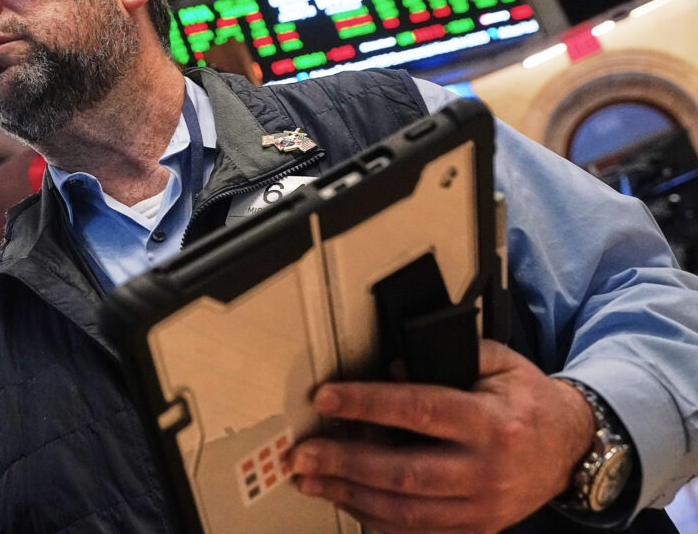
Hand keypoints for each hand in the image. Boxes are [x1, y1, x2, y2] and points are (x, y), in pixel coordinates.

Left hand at [289, 340, 594, 532]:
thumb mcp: (500, 363)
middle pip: (403, 471)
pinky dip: (377, 521)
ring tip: (311, 480)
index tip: (327, 398)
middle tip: (302, 455)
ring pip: (405, 510)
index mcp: (491, 422)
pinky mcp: (477, 529)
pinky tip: (347, 501)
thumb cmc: (527, 401)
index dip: (367, 403)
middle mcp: (485, 470)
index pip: (418, 410)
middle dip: (345, 463)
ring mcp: (481, 507)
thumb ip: (449, 358)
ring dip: (350, 495)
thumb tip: (391, 366)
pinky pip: (418, 533)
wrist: (571, 448)